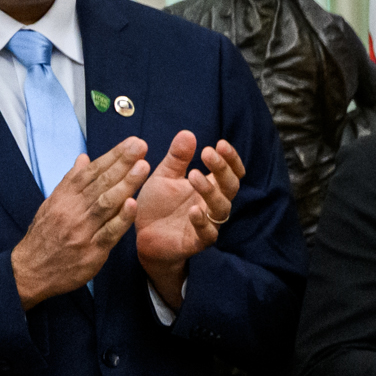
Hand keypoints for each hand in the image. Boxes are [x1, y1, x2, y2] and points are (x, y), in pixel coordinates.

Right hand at [10, 137, 150, 308]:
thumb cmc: (45, 235)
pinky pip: (108, 233)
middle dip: (122, 163)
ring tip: (143, 167)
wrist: (30, 270)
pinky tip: (134, 204)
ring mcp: (83, 230)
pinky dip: (121, 218)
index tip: (131, 142)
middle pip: (100, 183)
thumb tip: (84, 158)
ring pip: (106, 203)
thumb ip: (71, 181)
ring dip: (125, 184)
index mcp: (64, 197)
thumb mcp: (52, 204)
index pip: (91, 172)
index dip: (112, 156)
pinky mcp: (92, 251)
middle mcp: (73, 210)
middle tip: (140, 145)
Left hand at [133, 132, 242, 307]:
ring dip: (211, 191)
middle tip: (207, 153)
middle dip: (222, 169)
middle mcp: (213, 204)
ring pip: (221, 208)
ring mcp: (208, 223)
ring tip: (194, 176)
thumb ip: (177, 158)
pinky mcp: (196, 241)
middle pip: (230, 186)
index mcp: (209, 187)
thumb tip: (188, 133)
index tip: (219, 144)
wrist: (143, 236)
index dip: (230, 159)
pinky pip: (207, 234)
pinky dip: (201, 222)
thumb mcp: (164, 176)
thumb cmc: (158, 206)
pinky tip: (193, 210)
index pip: (231, 172)